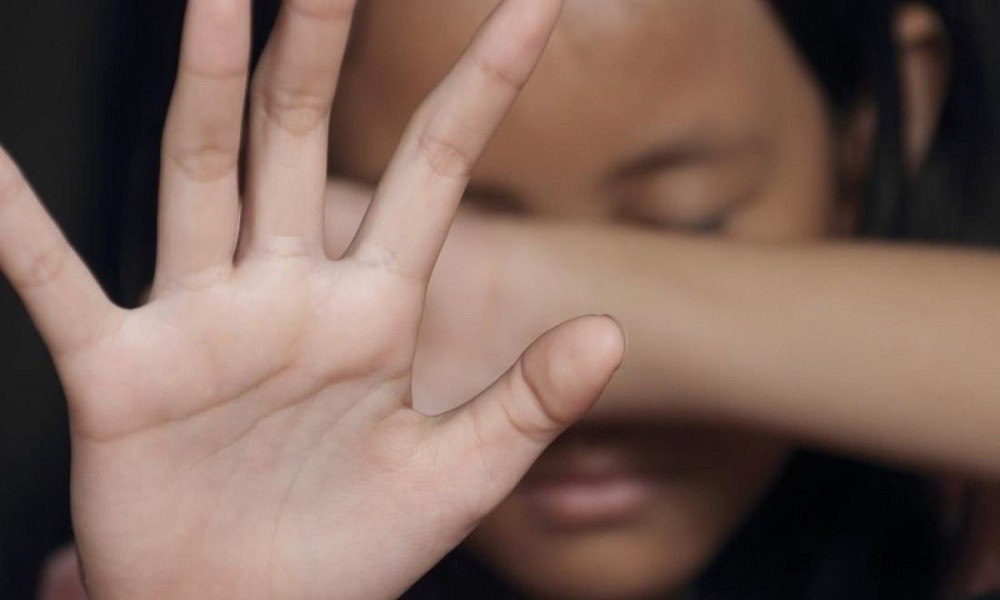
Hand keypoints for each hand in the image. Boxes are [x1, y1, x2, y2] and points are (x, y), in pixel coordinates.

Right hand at [0, 1, 624, 597]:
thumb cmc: (355, 552)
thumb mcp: (460, 474)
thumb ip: (529, 401)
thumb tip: (610, 333)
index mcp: (376, 307)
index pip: (436, 168)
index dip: (483, 86)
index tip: (533, 5)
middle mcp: (287, 292)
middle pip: (303, 141)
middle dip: (319, 48)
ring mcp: (202, 322)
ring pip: (201, 176)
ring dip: (206, 89)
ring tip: (214, 1)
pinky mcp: (123, 372)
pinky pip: (55, 284)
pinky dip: (17, 226)